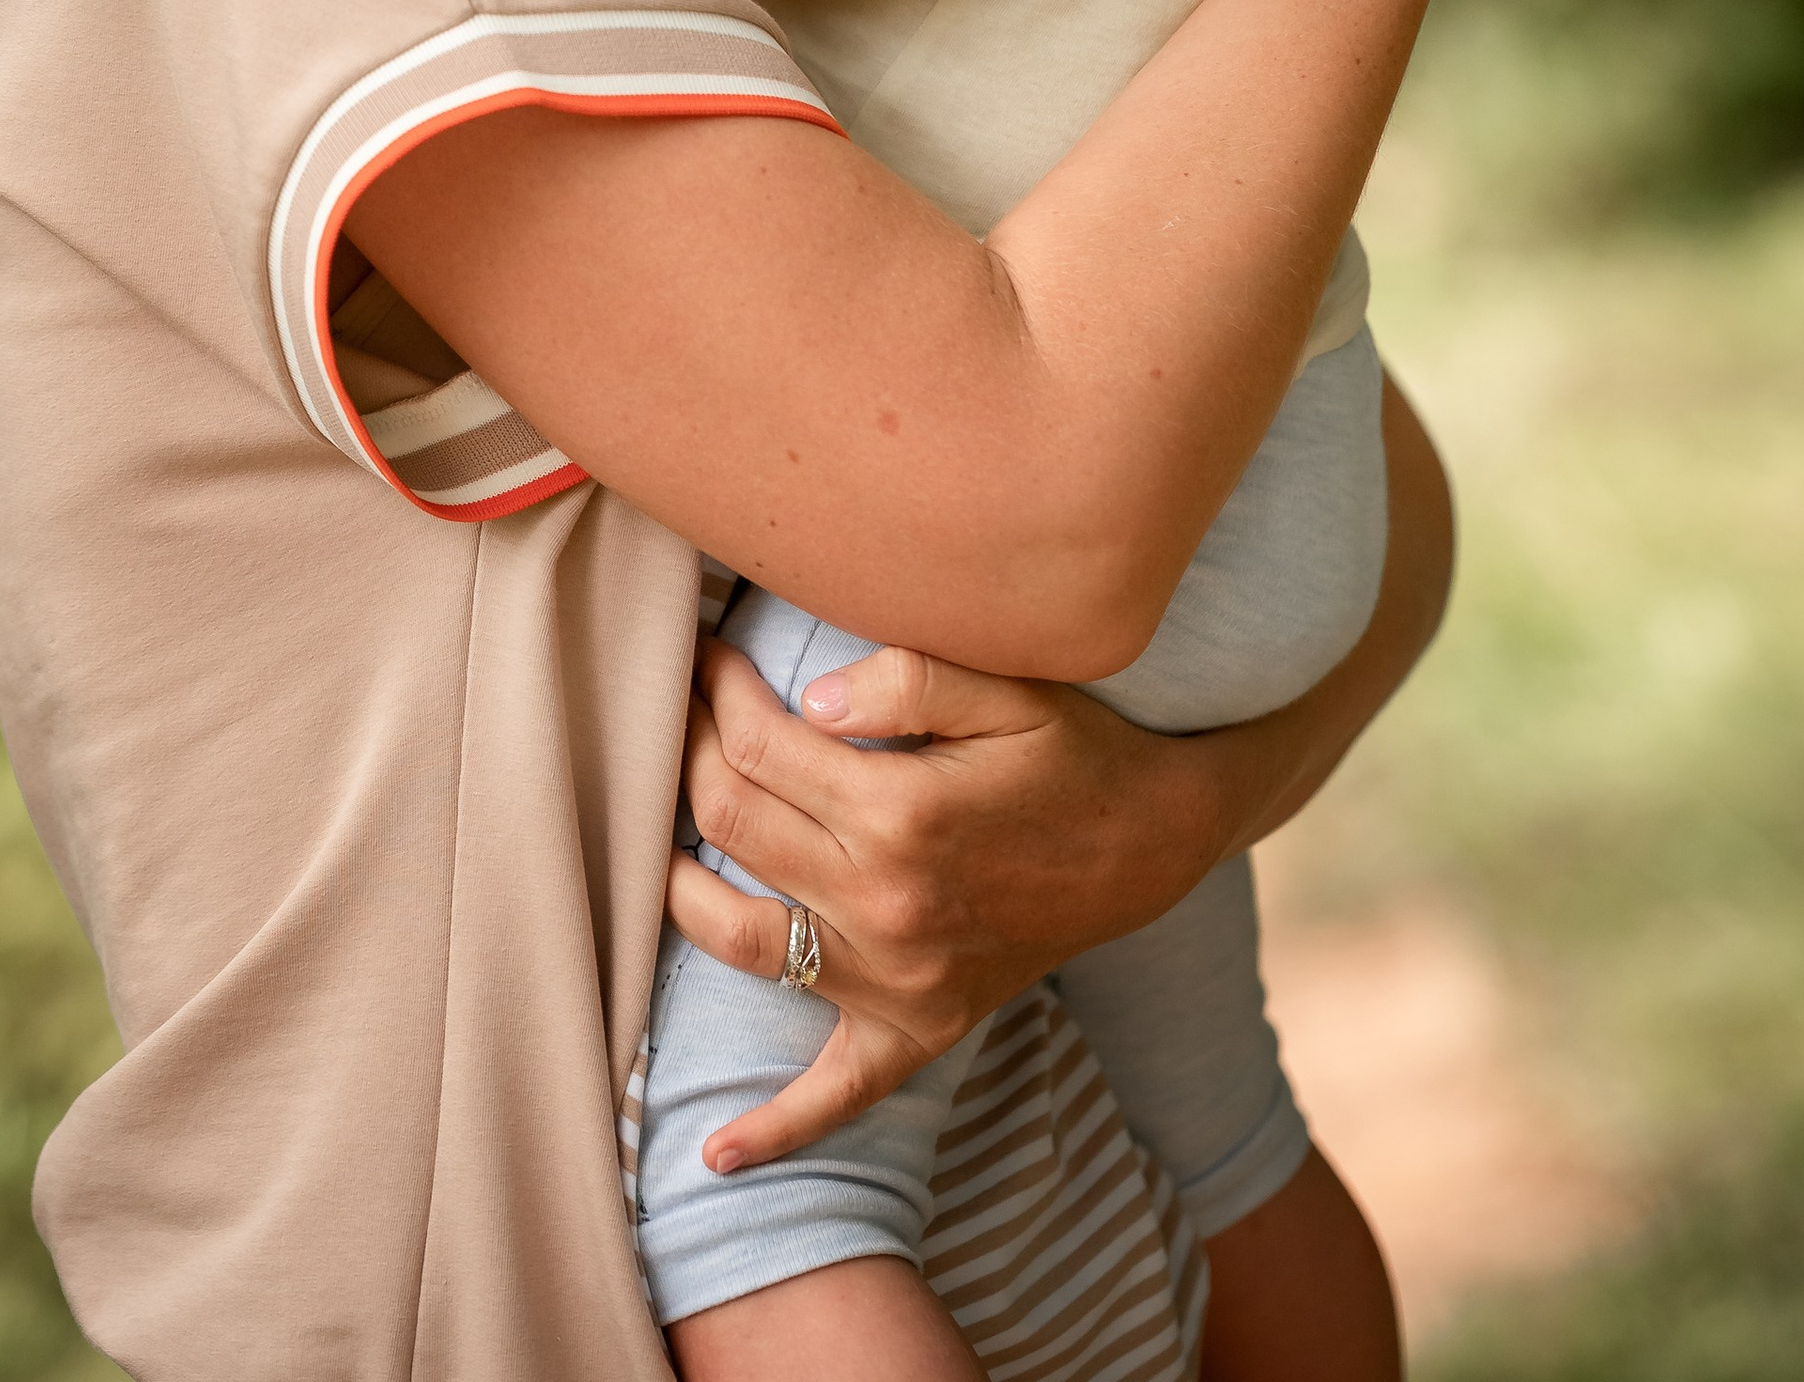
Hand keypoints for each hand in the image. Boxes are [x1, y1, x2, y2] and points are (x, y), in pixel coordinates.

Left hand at [664, 640, 1234, 1173]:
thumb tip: (806, 702)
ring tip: (653, 839)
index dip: (715, 689)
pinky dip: (773, 1130)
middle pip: (731, 825)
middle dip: (685, 753)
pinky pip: (834, 1097)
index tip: (704, 651)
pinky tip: (714, 1153)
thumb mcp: (1006, 686)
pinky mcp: (917, 1030)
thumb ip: (903, 678)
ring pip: (737, 942)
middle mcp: (885, 903)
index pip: (756, 745)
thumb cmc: (1072, 751)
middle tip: (675, 708)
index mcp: (900, 810)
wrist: (1150, 841)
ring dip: (676, 889)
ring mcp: (896, 980)